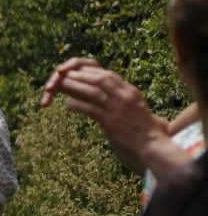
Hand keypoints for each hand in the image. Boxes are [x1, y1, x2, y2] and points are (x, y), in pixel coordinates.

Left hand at [41, 59, 168, 159]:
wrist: (151, 145)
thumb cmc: (143, 128)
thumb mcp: (135, 107)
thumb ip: (122, 98)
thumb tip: (107, 92)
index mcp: (131, 92)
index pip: (110, 75)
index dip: (92, 72)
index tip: (79, 71)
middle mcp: (125, 97)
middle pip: (100, 79)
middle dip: (82, 75)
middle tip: (68, 74)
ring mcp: (117, 109)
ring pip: (93, 92)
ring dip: (76, 87)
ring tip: (63, 85)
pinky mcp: (110, 123)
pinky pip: (89, 110)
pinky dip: (77, 105)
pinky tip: (68, 105)